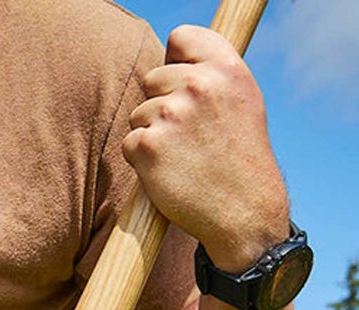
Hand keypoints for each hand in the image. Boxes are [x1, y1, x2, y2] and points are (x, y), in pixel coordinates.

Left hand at [123, 26, 291, 273]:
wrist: (242, 210)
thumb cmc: (239, 157)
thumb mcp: (242, 100)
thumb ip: (211, 74)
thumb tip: (171, 59)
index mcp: (227, 68)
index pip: (181, 37)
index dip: (174, 59)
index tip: (180, 81)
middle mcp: (200, 85)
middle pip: (152, 78)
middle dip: (161, 105)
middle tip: (188, 137)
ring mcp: (171, 114)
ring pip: (138, 114)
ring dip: (152, 135)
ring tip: (183, 157)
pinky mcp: (148, 146)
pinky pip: (129, 143)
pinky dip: (141, 160)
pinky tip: (168, 172)